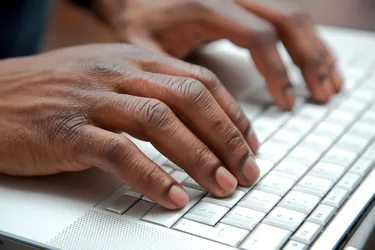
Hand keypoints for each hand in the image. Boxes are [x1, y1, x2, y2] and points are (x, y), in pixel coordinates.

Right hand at [0, 44, 258, 208]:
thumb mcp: (109, 80)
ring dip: (199, 158)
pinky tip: (172, 197)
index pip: (199, 81)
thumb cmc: (55, 92)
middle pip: (189, 99)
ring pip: (160, 122)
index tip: (249, 142)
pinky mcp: (68, 130)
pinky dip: (151, 176)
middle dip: (226, 137)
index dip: (231, 113)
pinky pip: (119, 152)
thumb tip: (194, 124)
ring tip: (223, 186)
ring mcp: (93, 98)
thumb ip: (150, 93)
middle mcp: (118, 73)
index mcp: (134, 59)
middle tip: (247, 170)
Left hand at [96, 0, 341, 109]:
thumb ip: (172, 81)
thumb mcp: (146, 53)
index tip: (287, 103)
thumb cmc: (137, 22)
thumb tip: (196, 123)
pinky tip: (314, 59)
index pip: (259, 37)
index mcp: (208, 8)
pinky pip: (283, 15)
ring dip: (314, 48)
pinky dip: (303, 39)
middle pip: (287, 20)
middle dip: (310, 59)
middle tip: (324, 94)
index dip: (277, 71)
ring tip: (329, 82)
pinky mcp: (242, 4)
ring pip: (292, 15)